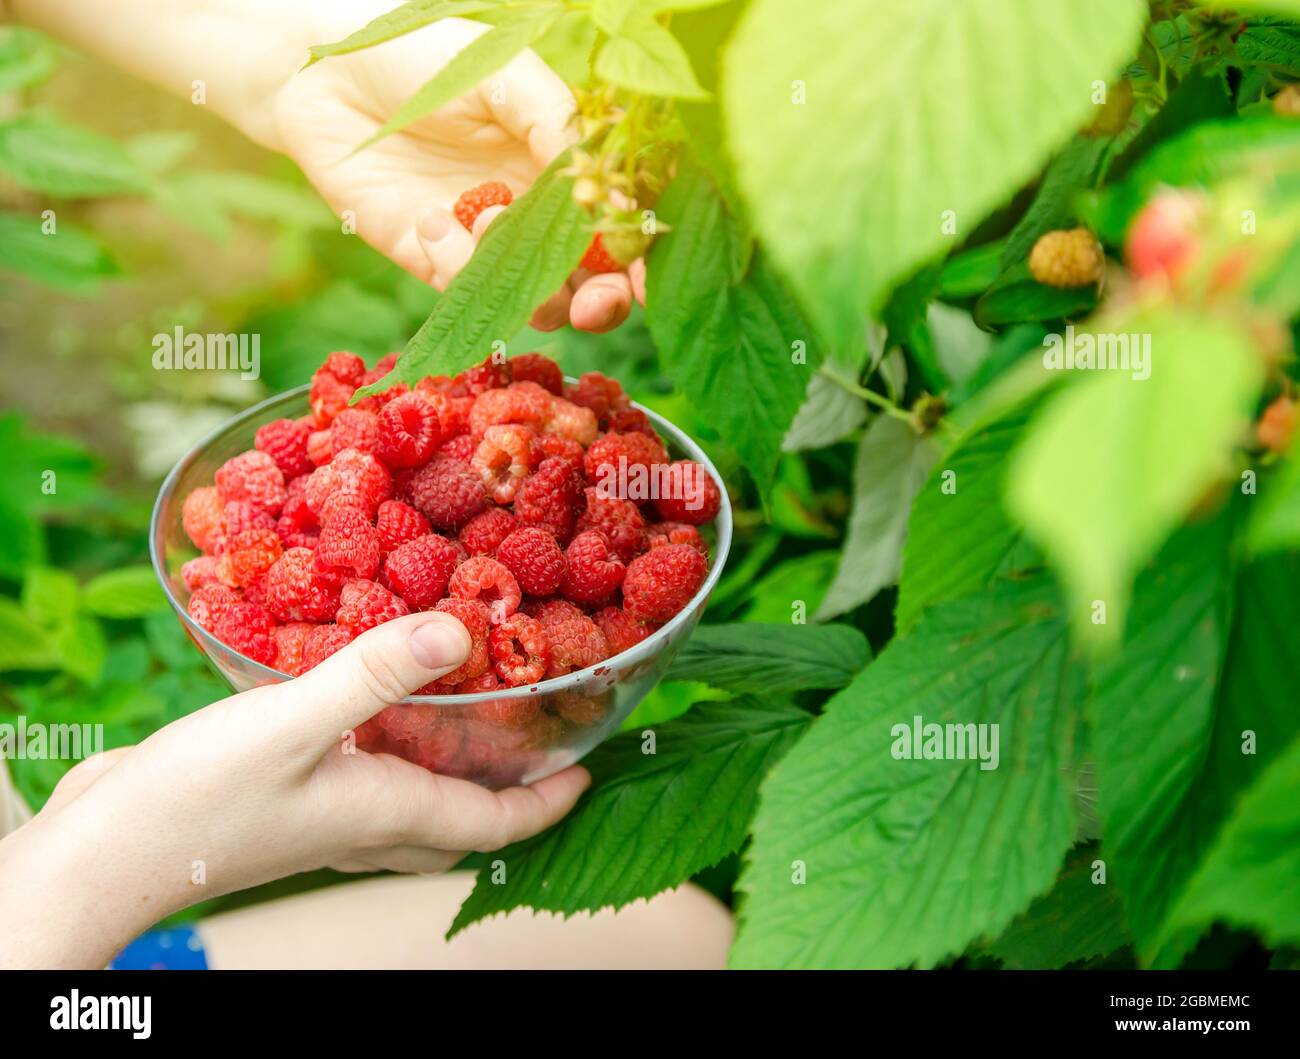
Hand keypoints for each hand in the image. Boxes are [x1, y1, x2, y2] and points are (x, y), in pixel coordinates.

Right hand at [0, 612, 588, 968]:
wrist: (103, 853)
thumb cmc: (199, 801)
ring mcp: (322, 814)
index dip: (551, 802)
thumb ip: (377, 674)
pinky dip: (383, 743)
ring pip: (411, 800)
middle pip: (461, 818)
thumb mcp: (295, 723)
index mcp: (390, 812)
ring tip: (467, 712)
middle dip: (508, 789)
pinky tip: (366, 699)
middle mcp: (366, 821)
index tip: (589, 771)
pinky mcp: (282, 796)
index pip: (497, 823)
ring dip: (448, 766)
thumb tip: (463, 630)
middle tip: (536, 742)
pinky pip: (359, 775)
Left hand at [273, 16, 644, 332]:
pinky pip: (467, 289)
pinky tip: (429, 217)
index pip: (619, 226)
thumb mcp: (503, 73)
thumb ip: (555, 123)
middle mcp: (538, 213)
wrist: (329, 72)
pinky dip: (457, 264)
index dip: (639, 258)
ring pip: (536, 300)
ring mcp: (489, 243)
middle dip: (601, 302)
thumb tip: (597, 184)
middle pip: (590, 281)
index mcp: (567, 167)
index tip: (646, 279)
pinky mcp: (437, 261)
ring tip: (485, 217)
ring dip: (526, 284)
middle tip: (594, 303)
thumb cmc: (424, 57)